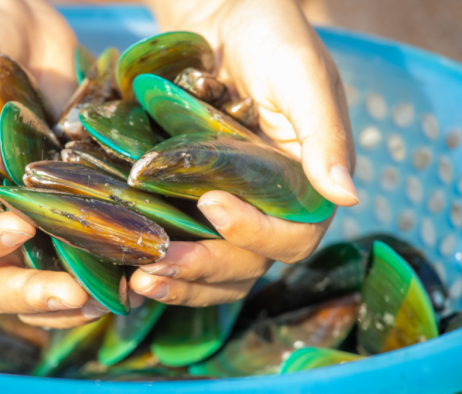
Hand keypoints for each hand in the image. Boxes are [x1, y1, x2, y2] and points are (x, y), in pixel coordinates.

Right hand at [0, 0, 103, 327]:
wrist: (15, 25)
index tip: (21, 225)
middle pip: (7, 281)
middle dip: (40, 295)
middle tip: (79, 294)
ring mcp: (38, 213)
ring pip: (51, 275)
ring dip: (80, 296)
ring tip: (117, 294)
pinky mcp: (78, 198)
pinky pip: (91, 241)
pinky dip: (111, 260)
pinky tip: (139, 265)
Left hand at [131, 0, 356, 305]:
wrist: (221, 17)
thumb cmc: (269, 38)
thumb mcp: (301, 75)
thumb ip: (325, 133)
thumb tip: (347, 196)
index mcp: (306, 184)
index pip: (291, 236)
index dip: (255, 233)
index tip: (213, 203)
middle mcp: (272, 207)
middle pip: (247, 265)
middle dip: (203, 269)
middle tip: (154, 267)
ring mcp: (233, 210)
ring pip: (216, 272)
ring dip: (179, 282)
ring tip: (139, 280)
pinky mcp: (194, 205)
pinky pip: (187, 250)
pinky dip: (164, 266)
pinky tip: (130, 269)